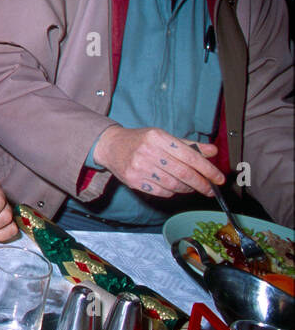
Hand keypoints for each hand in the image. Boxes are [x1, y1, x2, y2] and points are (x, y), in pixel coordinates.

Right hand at [93, 126, 223, 197]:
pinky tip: (174, 187)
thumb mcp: (163, 136)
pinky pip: (161, 191)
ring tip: (191, 187)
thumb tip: (213, 151)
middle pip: (183, 173)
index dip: (208, 169)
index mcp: (157, 137)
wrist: (110, 146)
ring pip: (173, 185)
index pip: (189, 156)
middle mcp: (148, 151)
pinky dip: (172, 192)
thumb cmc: (140, 140)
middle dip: (202, 184)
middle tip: (210, 189)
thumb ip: (189, 145)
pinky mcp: (134, 180)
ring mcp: (139, 167)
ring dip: (187, 189)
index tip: (219, 178)